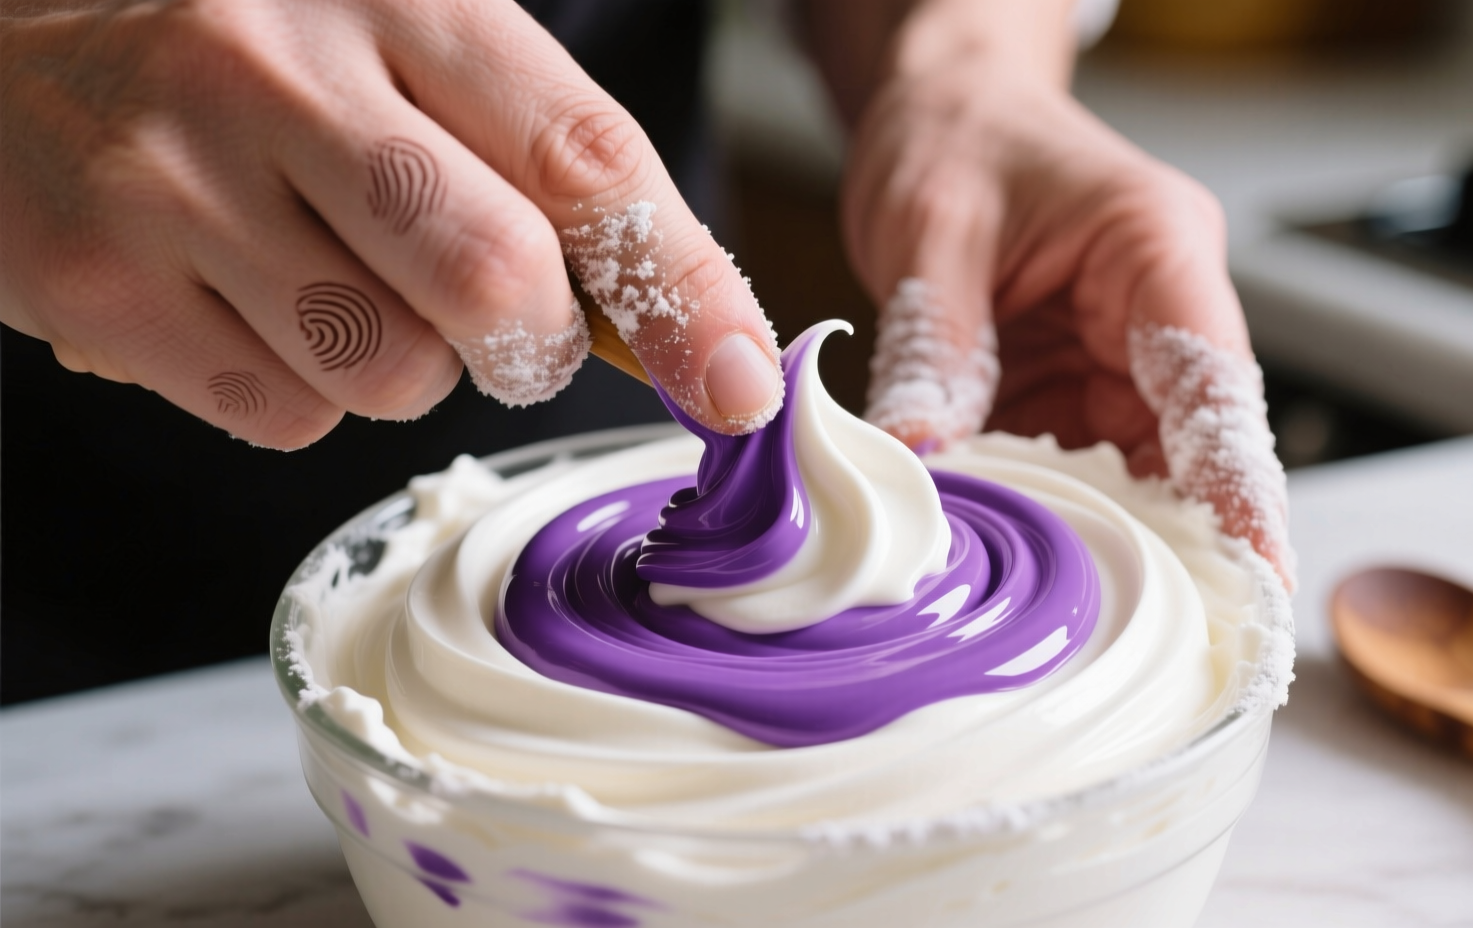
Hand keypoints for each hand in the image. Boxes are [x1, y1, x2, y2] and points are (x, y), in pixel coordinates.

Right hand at [0, 0, 782, 447]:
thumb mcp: (404, 44)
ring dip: (410, 365)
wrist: (18, 40)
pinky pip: (283, 414)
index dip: (683, 287)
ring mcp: (175, 184)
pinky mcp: (101, 288)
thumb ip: (537, 157)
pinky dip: (305, 390)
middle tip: (513, 329)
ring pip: (389, 372)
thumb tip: (686, 324)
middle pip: (494, 280)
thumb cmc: (257, 51)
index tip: (739, 380)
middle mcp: (280, 75)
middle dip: (535, 343)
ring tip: (343, 283)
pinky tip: (258, 306)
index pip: (581, 157)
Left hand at [820, 0, 1293, 586]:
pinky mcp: (1074, 386)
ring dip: (1103, 538)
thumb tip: (924, 456)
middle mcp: (1156, 313)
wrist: (940, 110)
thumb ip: (936, 345)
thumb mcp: (931, 229)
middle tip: (1164, 642)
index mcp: (1155, 251)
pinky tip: (1023, 565)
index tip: (1259, 579)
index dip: (1241, 490)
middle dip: (1180, 543)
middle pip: (1193, 449)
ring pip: (1137, 472)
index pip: (1216, 385)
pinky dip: (1052, 515)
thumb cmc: (956, 136)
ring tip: (1073, 617)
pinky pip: (1076, 468)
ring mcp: (1118, 357)